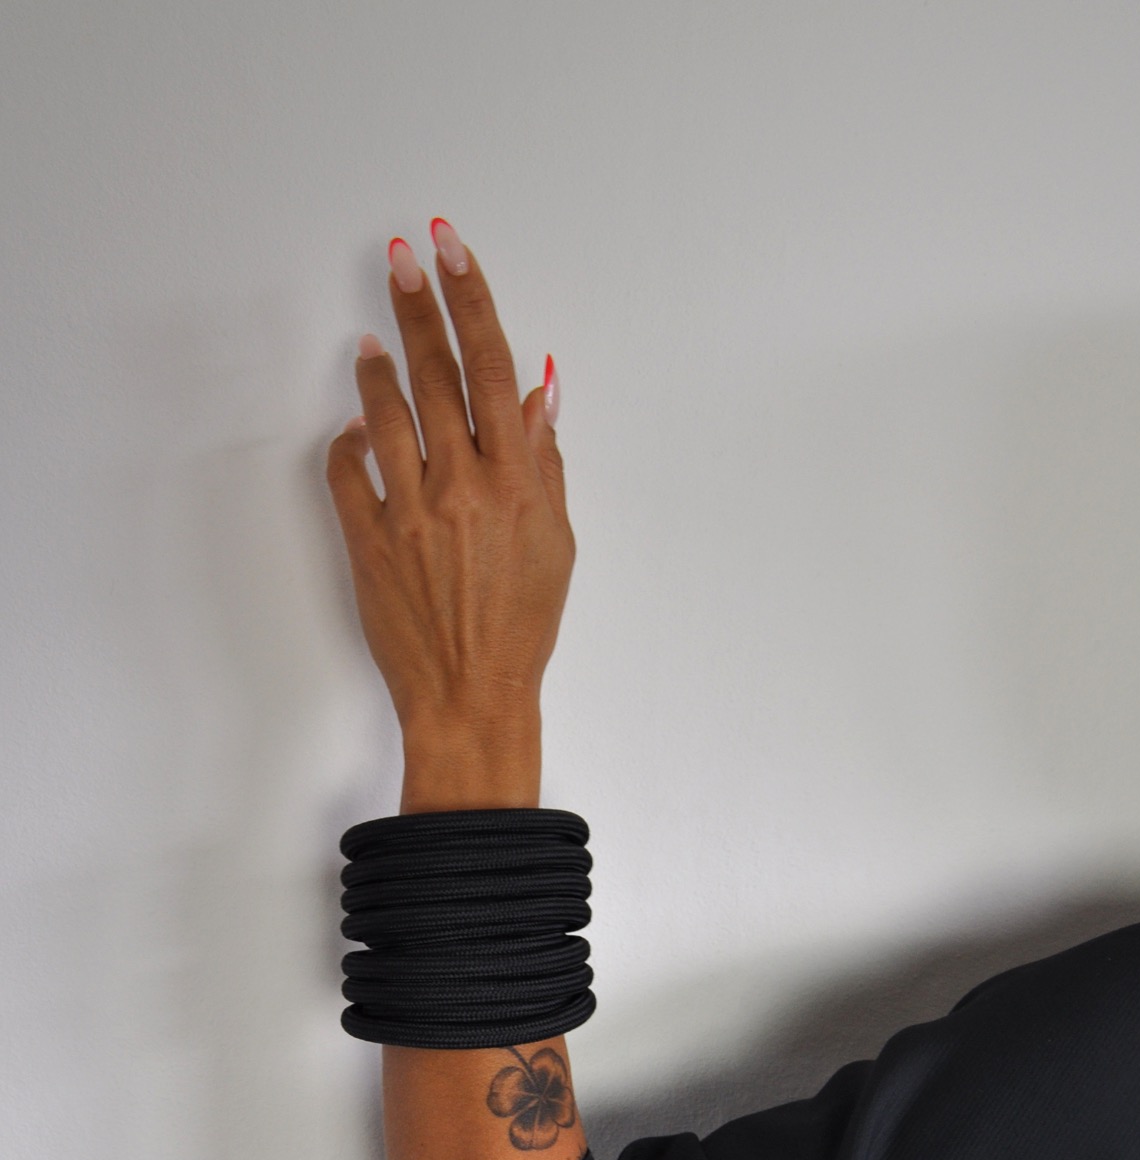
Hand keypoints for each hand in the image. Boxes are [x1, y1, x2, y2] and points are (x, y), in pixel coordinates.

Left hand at [326, 220, 574, 746]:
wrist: (471, 694)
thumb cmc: (522, 626)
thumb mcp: (557, 541)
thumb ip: (544, 462)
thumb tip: (539, 393)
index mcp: (516, 480)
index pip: (491, 365)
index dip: (470, 297)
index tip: (449, 249)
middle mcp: (462, 485)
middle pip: (435, 371)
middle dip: (417, 305)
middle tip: (401, 259)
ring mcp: (410, 511)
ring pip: (384, 412)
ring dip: (378, 367)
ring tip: (373, 342)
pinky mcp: (369, 540)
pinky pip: (346, 471)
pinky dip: (348, 440)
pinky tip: (355, 428)